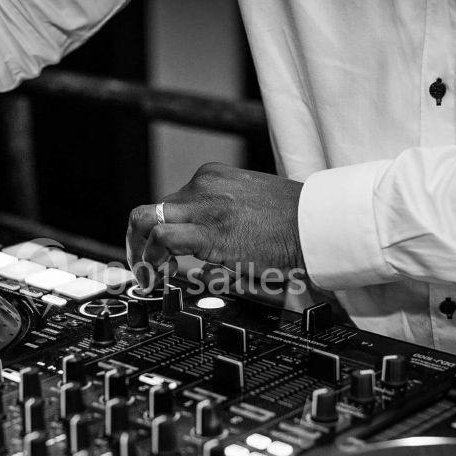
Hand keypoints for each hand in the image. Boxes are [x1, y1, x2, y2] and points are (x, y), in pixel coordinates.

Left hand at [126, 162, 305, 287]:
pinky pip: (162, 239)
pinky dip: (151, 259)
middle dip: (138, 239)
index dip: (157, 231)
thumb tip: (204, 258)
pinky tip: (157, 276)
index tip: (157, 252)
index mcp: (214, 178)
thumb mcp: (251, 207)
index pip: (170, 203)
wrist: (317, 225)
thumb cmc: (294, 223)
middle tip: (141, 264)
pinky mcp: (210, 232)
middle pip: (152, 209)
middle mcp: (204, 186)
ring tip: (146, 275)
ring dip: (140, 251)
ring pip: (146, 220)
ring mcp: (205, 206)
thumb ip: (224, 220)